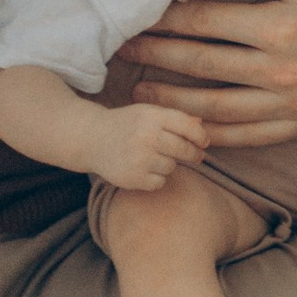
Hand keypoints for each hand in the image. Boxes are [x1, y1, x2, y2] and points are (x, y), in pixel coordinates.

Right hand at [80, 102, 208, 193]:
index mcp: (152, 116)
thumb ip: (175, 118)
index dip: (200, 136)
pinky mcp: (132, 178)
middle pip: (184, 149)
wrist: (92, 139)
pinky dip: (156, 179)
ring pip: (172, 167)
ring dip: (168, 164)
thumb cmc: (127, 124)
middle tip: (196, 156)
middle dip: (193, 154)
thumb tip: (202, 126)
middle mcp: (146, 136)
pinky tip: (144, 169)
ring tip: (154, 158)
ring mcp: (138, 158)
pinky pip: (159, 182)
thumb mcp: (148, 113)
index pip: (187, 127)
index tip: (204, 143)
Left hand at [117, 0, 296, 144]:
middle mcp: (287, 72)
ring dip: (174, 103)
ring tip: (141, 94)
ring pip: (218, 110)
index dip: (168, 20)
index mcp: (282, 27)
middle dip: (158, 59)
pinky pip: (249, 136)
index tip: (139, 17)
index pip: (207, 23)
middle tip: (123, 53)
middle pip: (203, 68)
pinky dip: (213, 134)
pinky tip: (185, 125)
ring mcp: (296, 105)